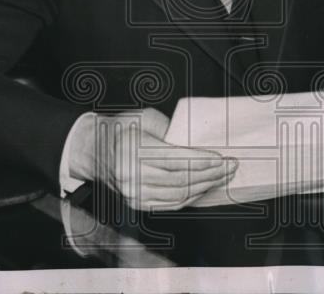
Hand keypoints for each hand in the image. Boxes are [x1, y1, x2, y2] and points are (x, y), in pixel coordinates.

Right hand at [67, 107, 237, 210]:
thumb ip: (173, 131)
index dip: (203, 161)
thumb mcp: (146, 118)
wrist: (93, 148)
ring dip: (204, 187)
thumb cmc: (121, 128)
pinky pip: (170, 204)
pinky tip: (204, 187)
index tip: (223, 158)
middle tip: (230, 167)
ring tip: (222, 177)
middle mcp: (131, 174)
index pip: (177, 159)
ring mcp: (133, 192)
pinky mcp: (137, 203)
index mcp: (134, 149)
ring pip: (178, 195)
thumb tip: (201, 144)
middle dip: (211, 174)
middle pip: (181, 179)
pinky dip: (191, 197)